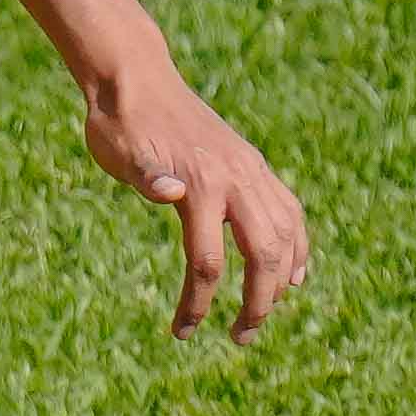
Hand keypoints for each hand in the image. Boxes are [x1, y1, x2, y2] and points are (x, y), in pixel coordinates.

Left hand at [82, 64, 307, 339]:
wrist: (135, 78)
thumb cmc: (119, 123)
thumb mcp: (118, 151)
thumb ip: (145, 174)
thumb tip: (167, 191)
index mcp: (200, 183)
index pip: (208, 262)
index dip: (196, 303)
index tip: (181, 332)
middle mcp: (235, 178)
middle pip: (262, 254)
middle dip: (256, 302)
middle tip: (240, 337)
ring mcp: (249, 170)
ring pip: (285, 233)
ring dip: (281, 279)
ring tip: (265, 312)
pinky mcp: (252, 165)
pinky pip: (288, 210)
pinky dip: (297, 244)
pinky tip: (295, 272)